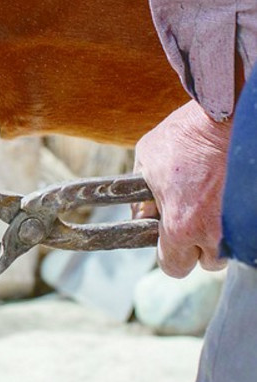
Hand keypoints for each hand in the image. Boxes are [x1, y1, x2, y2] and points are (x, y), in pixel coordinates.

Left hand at [133, 100, 231, 277]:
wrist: (229, 111)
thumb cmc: (186, 133)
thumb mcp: (148, 159)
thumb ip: (139, 197)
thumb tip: (140, 217)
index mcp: (182, 226)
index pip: (174, 267)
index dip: (171, 254)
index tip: (172, 240)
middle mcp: (216, 234)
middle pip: (208, 262)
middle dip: (201, 244)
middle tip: (198, 216)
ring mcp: (244, 226)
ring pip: (233, 249)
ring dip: (223, 233)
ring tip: (217, 203)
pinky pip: (249, 231)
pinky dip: (241, 219)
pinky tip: (233, 196)